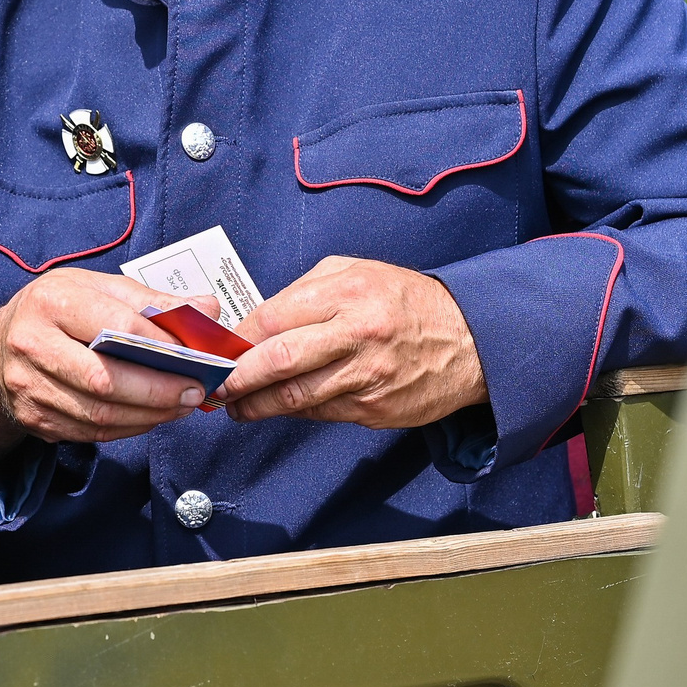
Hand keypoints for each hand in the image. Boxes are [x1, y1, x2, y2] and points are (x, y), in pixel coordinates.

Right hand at [0, 269, 215, 486]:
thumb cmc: (54, 312)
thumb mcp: (94, 288)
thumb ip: (149, 300)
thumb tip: (206, 309)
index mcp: (51, 301)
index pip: (116, 326)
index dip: (162, 344)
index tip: (197, 353)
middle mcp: (32, 344)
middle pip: (105, 379)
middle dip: (159, 390)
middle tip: (196, 391)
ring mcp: (29, 387)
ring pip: (99, 413)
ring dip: (149, 414)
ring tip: (182, 405)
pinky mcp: (34, 419)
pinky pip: (91, 432)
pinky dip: (129, 427)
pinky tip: (152, 416)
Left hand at [219, 255, 486, 427]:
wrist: (472, 341)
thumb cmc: (405, 302)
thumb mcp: (356, 272)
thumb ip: (304, 292)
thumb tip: (255, 322)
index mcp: (348, 293)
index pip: (273, 317)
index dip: (237, 338)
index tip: (216, 349)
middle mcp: (357, 335)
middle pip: (278, 362)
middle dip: (236, 379)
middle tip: (214, 386)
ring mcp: (368, 377)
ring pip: (296, 398)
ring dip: (256, 405)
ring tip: (235, 404)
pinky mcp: (376, 410)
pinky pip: (322, 414)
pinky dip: (295, 412)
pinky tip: (279, 407)